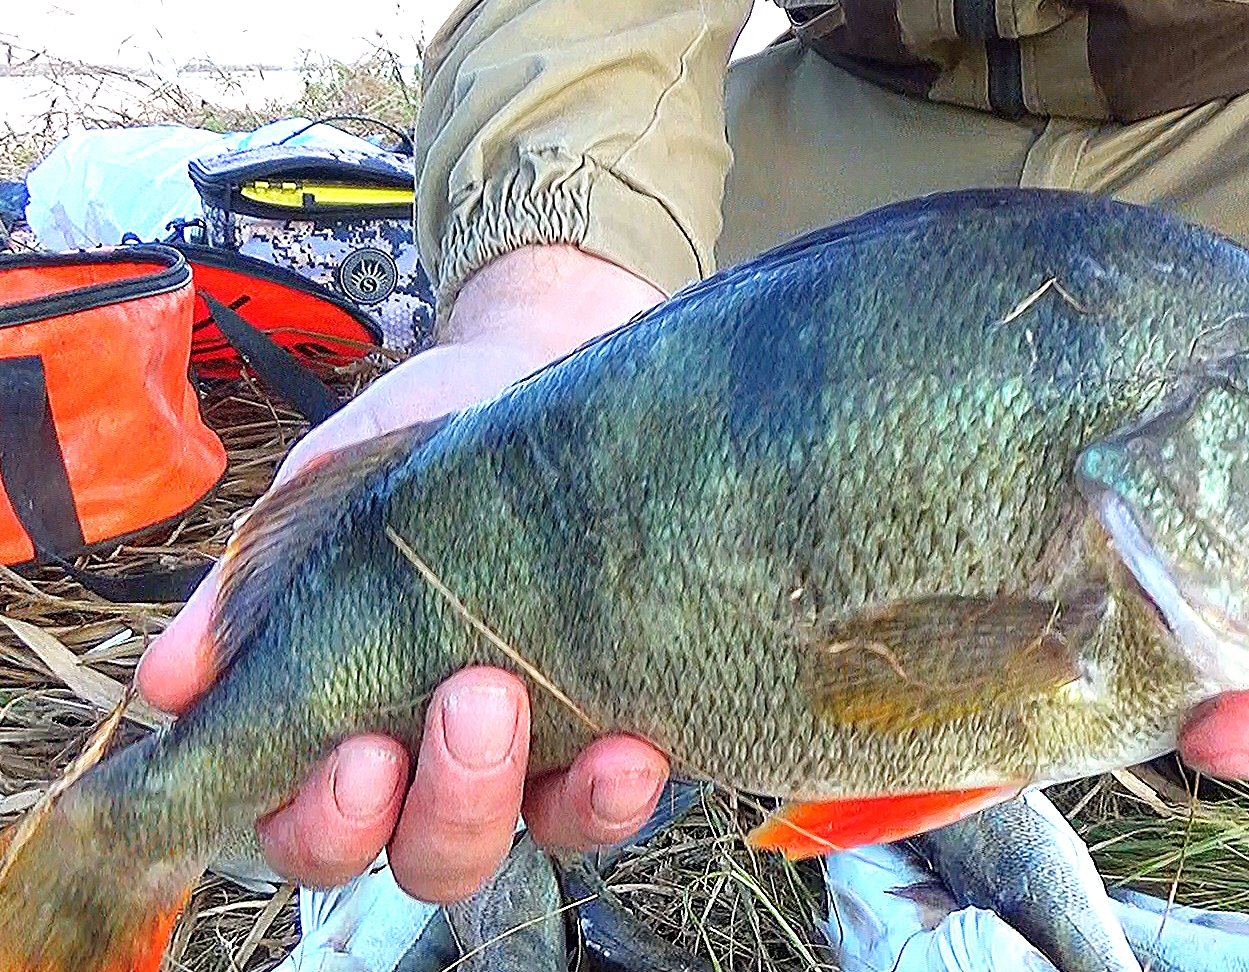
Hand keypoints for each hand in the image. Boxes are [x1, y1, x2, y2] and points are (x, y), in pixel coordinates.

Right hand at [138, 246, 674, 900]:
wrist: (526, 374)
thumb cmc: (409, 449)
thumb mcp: (318, 500)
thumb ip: (250, 589)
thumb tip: (170, 683)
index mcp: (344, 730)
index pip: (314, 833)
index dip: (328, 819)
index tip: (358, 749)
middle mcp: (439, 765)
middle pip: (427, 857)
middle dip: (444, 804)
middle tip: (464, 699)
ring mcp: (537, 754)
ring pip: (526, 839)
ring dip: (524, 795)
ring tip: (521, 694)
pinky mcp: (618, 725)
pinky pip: (617, 799)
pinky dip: (618, 790)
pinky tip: (630, 745)